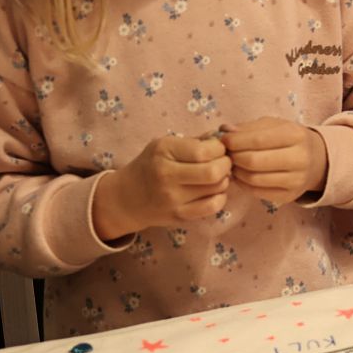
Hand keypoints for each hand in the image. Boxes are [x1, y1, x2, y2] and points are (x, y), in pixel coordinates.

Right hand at [93, 135, 230, 240]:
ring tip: (216, 176)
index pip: (204, 150)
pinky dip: (220, 197)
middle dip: (226, 164)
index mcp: (163, 152)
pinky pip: (213, 207)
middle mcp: (166, 175)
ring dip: (224, 180)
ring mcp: (173, 198)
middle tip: (222, 163)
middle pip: (213, 172)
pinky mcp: (179, 215)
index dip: (219, 148)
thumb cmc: (151, 165)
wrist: (126, 198)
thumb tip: (224, 137)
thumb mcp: (165, 145)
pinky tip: (213, 191)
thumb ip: (195, 140)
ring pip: (217, 188)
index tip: (217, 149)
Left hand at [221, 119, 328, 203]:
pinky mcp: (289, 196)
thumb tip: (224, 131)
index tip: (223, 140)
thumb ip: (248, 127)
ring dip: (236, 172)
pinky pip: (257, 192)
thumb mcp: (274, 125)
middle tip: (226, 154)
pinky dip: (242, 184)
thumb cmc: (289, 139)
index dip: (234, 141)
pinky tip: (241, 175)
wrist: (316, 160)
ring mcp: (296, 180)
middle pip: (253, 161)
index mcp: (295, 135)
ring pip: (253, 179)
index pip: (257, 140)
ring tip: (233, 164)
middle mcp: (299, 158)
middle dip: (233, 157)